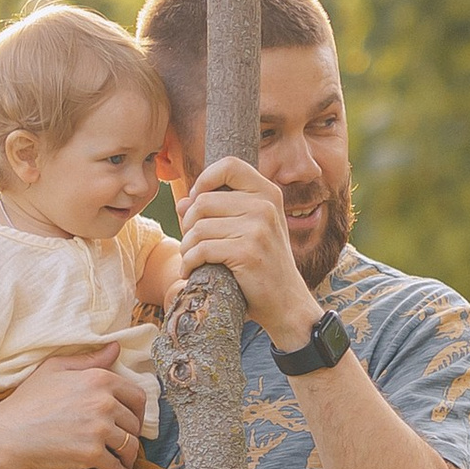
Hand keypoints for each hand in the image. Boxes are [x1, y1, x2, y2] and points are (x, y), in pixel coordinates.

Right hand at [0, 343, 144, 468]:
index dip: (138, 412)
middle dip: (131, 434)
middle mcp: (103, 402)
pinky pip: (118, 467)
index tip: (131, 421)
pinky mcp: (91, 454)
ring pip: (130, 446)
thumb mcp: (54, 369)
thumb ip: (89, 359)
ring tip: (123, 460)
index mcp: (99, 379)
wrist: (7, 436)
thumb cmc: (28, 401)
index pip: (137, 397)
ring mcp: (98, 429)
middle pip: (134, 423)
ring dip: (129, 456)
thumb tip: (116, 348)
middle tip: (124, 442)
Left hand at [176, 157, 315, 346]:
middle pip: (203, 201)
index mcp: (268, 194)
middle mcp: (265, 206)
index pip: (229, 165)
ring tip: (191, 260)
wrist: (286, 303)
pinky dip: (189, 263)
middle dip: (188, 224)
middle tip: (191, 243)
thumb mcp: (249, 231)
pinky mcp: (247, 252)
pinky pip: (201, 249)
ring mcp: (258, 228)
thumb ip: (219, 212)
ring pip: (198, 227)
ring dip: (186, 247)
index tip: (198, 201)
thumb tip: (183, 202)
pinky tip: (192, 272)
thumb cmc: (263, 266)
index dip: (205, 179)